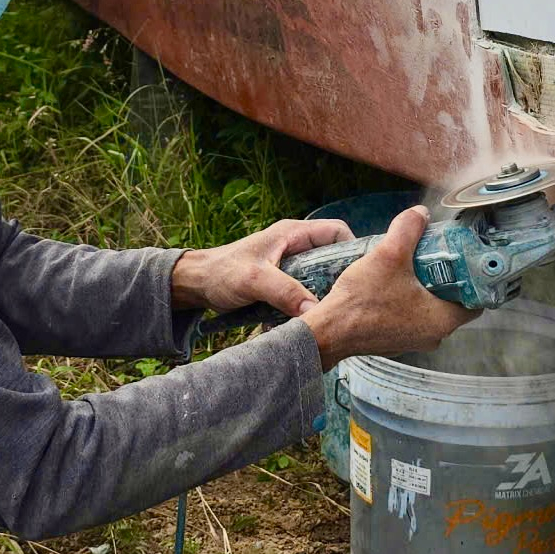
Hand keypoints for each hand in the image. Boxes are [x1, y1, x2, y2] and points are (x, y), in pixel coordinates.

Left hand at [170, 217, 354, 317]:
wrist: (196, 285)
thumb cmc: (220, 273)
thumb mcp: (254, 280)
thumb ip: (284, 292)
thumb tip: (314, 311)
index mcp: (293, 234)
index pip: (337, 232)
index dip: (353, 249)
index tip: (358, 276)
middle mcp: (296, 247)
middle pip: (334, 258)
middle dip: (342, 279)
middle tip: (347, 302)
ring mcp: (291, 266)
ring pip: (322, 278)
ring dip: (325, 296)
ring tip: (331, 315)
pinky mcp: (284, 284)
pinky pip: (307, 292)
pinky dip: (309, 306)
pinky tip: (310, 322)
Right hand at [301, 207, 476, 369]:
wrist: (328, 331)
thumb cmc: (360, 303)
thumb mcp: (389, 254)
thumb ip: (409, 228)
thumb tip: (419, 214)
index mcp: (442, 320)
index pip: (475, 302)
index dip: (472, 280)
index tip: (464, 262)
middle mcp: (431, 336)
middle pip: (451, 303)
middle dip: (444, 279)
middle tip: (435, 257)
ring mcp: (411, 340)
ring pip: (428, 310)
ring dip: (423, 289)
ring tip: (410, 266)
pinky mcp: (393, 340)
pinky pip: (409, 317)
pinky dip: (405, 300)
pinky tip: (390, 283)